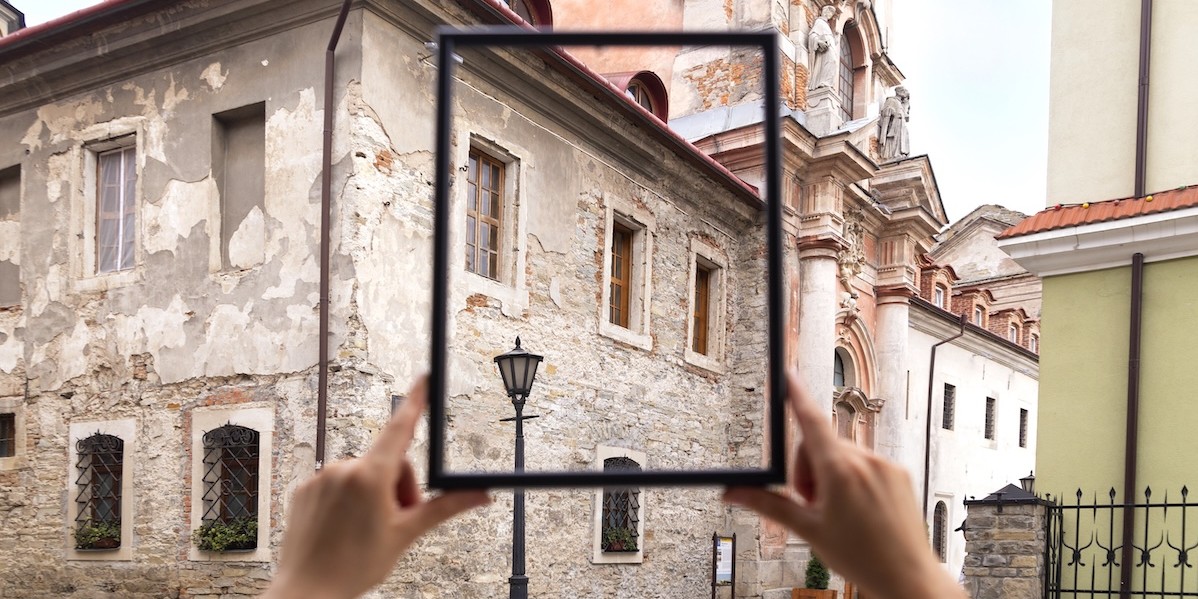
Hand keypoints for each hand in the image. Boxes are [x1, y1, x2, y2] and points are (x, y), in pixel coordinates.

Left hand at [264, 378, 490, 598]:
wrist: (308, 592)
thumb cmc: (355, 566)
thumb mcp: (406, 534)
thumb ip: (444, 507)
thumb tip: (480, 494)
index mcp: (371, 476)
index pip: (401, 428)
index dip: (415, 401)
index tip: (423, 379)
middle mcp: (343, 469)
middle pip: (387, 463)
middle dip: (398, 489)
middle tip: (394, 523)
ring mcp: (321, 478)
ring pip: (362, 475)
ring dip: (372, 496)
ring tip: (366, 531)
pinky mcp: (305, 489)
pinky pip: (336, 484)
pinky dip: (346, 501)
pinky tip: (343, 528)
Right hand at [723, 371, 963, 598]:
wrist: (908, 579)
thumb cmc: (862, 558)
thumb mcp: (808, 530)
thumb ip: (769, 504)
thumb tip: (733, 493)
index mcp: (840, 471)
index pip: (811, 421)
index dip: (796, 396)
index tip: (788, 375)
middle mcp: (866, 461)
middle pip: (820, 446)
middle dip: (808, 470)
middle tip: (812, 505)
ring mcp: (886, 467)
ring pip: (843, 456)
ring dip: (831, 477)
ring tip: (837, 513)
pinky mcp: (899, 475)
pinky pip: (866, 464)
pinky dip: (854, 481)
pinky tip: (858, 510)